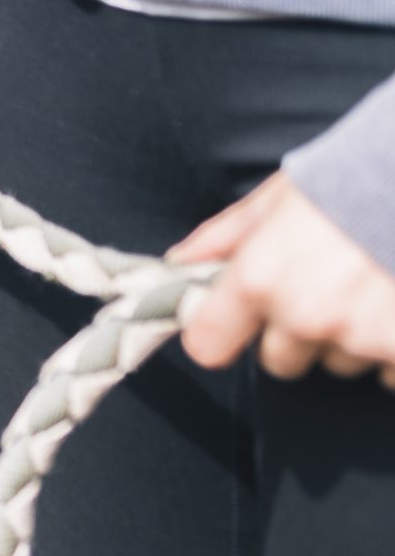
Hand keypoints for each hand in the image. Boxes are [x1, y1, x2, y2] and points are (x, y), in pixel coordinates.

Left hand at [173, 172, 394, 383]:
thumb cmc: (348, 181)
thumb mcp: (277, 199)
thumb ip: (225, 236)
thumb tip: (182, 261)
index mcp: (261, 278)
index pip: (209, 343)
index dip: (217, 333)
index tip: (227, 324)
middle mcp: (305, 315)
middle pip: (280, 360)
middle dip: (293, 333)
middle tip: (319, 289)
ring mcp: (360, 338)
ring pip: (338, 362)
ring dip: (347, 337)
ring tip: (366, 287)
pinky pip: (387, 375)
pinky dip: (392, 349)